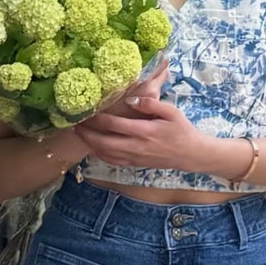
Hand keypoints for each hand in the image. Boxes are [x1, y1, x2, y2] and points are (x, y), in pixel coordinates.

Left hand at [72, 61, 222, 176]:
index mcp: (144, 131)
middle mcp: (136, 147)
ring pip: (106, 153)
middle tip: (74, 124)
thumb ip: (150, 104)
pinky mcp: (135, 164)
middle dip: (87, 133)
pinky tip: (93, 148)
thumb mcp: (171, 112)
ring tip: (79, 134)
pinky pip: (113, 161)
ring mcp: (135, 157)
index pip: (114, 125)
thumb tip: (129, 100)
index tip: (86, 111)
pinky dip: (100, 155)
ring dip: (90, 143)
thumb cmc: (182, 130)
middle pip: (104, 141)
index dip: (96, 119)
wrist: (191, 154)